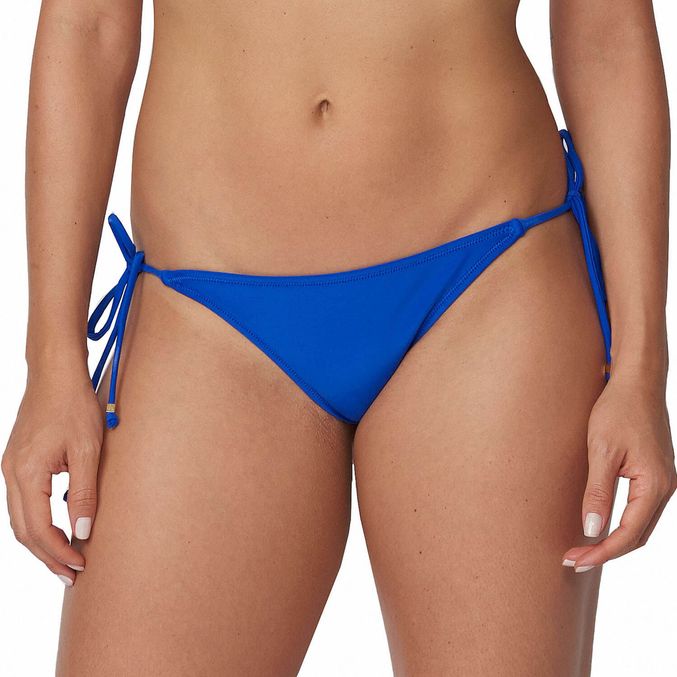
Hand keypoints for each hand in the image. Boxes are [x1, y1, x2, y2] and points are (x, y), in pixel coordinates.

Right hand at [2, 365, 102, 585]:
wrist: (56, 374)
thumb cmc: (74, 407)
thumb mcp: (87, 450)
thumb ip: (84, 492)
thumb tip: (82, 532)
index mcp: (27, 474)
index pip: (39, 529)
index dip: (59, 551)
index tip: (80, 565)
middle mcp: (11, 475)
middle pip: (23, 530)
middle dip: (47, 555)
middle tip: (71, 574)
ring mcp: (11, 468)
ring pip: (20, 518)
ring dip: (42, 540)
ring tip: (65, 556)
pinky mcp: (18, 461)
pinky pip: (23, 501)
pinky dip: (38, 521)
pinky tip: (58, 525)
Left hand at [562, 370, 676, 572]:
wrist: (636, 383)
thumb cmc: (617, 411)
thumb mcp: (601, 452)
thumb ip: (598, 493)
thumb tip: (592, 530)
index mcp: (654, 485)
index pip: (628, 534)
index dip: (601, 552)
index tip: (575, 560)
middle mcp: (665, 488)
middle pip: (637, 535)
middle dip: (606, 551)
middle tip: (574, 560)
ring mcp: (662, 481)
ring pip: (640, 524)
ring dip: (613, 540)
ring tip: (583, 549)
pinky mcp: (654, 474)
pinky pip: (639, 509)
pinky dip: (621, 524)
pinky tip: (600, 526)